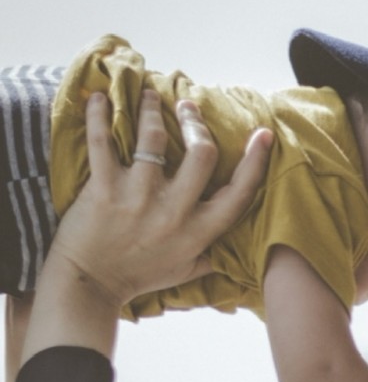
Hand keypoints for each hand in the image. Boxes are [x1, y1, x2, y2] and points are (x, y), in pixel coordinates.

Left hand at [18, 90, 271, 370]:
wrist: (91, 285)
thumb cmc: (139, 276)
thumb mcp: (186, 271)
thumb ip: (213, 254)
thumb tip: (238, 246)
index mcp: (198, 232)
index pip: (238, 193)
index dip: (255, 161)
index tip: (262, 134)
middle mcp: (174, 212)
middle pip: (202, 153)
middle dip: (196, 122)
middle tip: (187, 107)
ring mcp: (139, 198)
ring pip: (153, 137)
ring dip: (151, 108)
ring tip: (149, 96)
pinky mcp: (105, 188)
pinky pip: (102, 141)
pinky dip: (99, 114)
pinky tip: (100, 98)